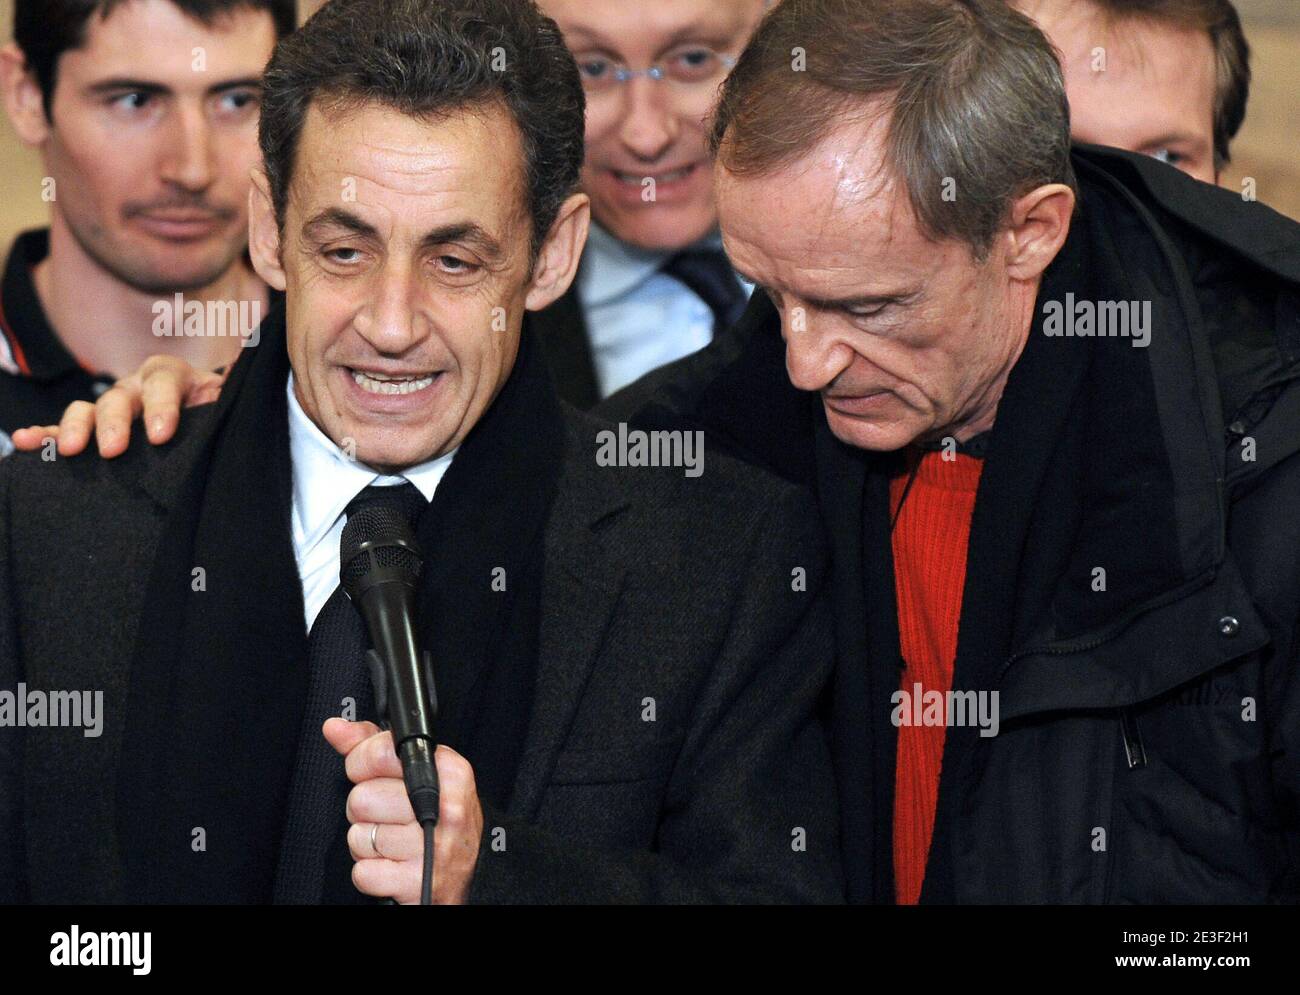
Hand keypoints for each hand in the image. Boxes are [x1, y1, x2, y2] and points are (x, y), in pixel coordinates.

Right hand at [8, 355, 224, 457]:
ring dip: (76, 426)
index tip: (161, 436)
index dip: (162, 407)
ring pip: (89, 410)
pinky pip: (63, 429)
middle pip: (121, 397)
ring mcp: (113, 407)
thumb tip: (249, 369)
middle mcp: (138, 387)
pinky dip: (45, 434)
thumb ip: (233, 392)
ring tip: (70, 448)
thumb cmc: (215, 414)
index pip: (164, 383)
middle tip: (113, 450)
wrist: (205, 421)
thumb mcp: (228, 403)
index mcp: (173, 377)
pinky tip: (27, 442)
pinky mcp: (93, 429)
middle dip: (115, 422)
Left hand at [324, 718, 482, 904]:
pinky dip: (370, 872)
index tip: (372, 773)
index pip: (380, 753)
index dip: (362, 764)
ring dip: (367, 843)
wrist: (474, 870)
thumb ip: (375, 746)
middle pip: (361, 798)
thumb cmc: (442, 816)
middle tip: (389, 815)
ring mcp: (431, 847)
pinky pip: (362, 871)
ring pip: (358, 836)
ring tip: (394, 840)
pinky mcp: (417, 882)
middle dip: (365, 809)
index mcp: (448, 771)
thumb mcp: (421, 771)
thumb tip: (334, 727)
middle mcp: (445, 807)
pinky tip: (393, 864)